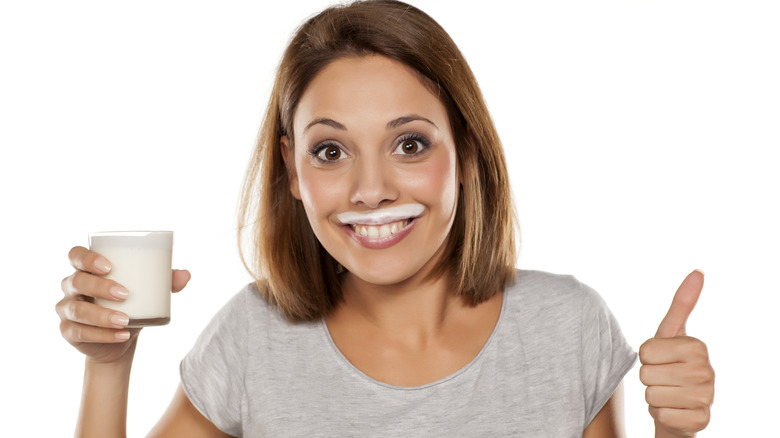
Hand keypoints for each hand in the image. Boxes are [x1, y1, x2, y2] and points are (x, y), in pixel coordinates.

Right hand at [56, 246, 190, 363]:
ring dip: (102, 315)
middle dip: (99, 287)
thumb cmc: (133, 304)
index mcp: (86, 269)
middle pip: (77, 281)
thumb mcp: (148, 292)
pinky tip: (121, 335)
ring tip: (125, 320)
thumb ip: (166, 281)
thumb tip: (186, 275)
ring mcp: (67, 309)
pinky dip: (102, 335)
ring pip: (77, 310)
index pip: (76, 255)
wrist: (122, 338)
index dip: (87, 258)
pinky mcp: (68, 331)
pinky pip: (80, 332)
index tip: (108, 266)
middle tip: (125, 293)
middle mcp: (72, 286)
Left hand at [639, 270, 714, 436]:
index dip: (646, 357)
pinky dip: (661, 414)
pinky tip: (674, 410)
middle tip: (663, 378)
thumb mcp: (670, 333)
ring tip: (668, 393)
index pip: (645, 351)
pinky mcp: (700, 421)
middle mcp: (707, 371)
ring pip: (651, 395)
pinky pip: (661, 415)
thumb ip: (682, 303)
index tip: (661, 359)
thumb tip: (698, 271)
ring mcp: (706, 398)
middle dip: (648, 378)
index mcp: (698, 347)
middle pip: (646, 373)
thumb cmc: (671, 364)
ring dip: (654, 397)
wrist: (679, 405)